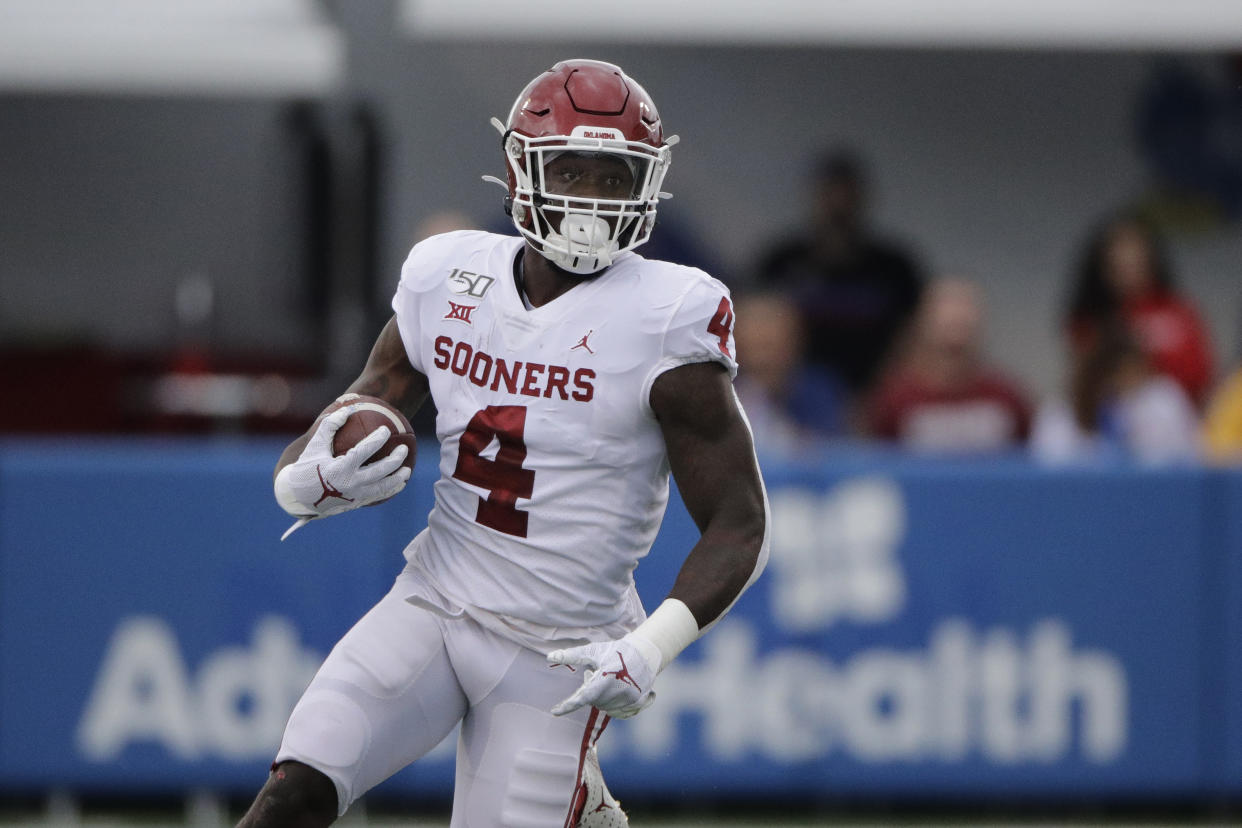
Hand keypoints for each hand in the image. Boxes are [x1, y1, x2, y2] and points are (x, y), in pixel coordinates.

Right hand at [275, 406, 410, 520]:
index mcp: (338, 469)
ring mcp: (354, 497)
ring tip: (407, 470)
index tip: (385, 430)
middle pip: (379, 472)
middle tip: (404, 449)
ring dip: (397, 479)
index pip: (363, 452)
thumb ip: (330, 426)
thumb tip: (347, 409)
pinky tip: (399, 483)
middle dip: (395, 460)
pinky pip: (377, 496)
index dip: (376, 440)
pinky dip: (390, 490)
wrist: (299, 497)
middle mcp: (349, 484)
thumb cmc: (308, 466)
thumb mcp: (315, 445)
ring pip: (382, 488)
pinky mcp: (356, 504)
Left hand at [547, 633, 661, 718]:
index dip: (568, 705)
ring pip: (604, 707)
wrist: (645, 653)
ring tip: (609, 679)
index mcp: (605, 678)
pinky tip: (617, 690)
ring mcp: (629, 700)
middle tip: (595, 673)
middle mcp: (618, 692)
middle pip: (593, 701)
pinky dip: (612, 703)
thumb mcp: (593, 650)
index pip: (582, 697)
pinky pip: (617, 711)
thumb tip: (549, 657)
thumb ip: (572, 656)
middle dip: (590, 690)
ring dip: (601, 697)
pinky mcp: (637, 704)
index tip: (554, 711)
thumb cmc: (616, 650)